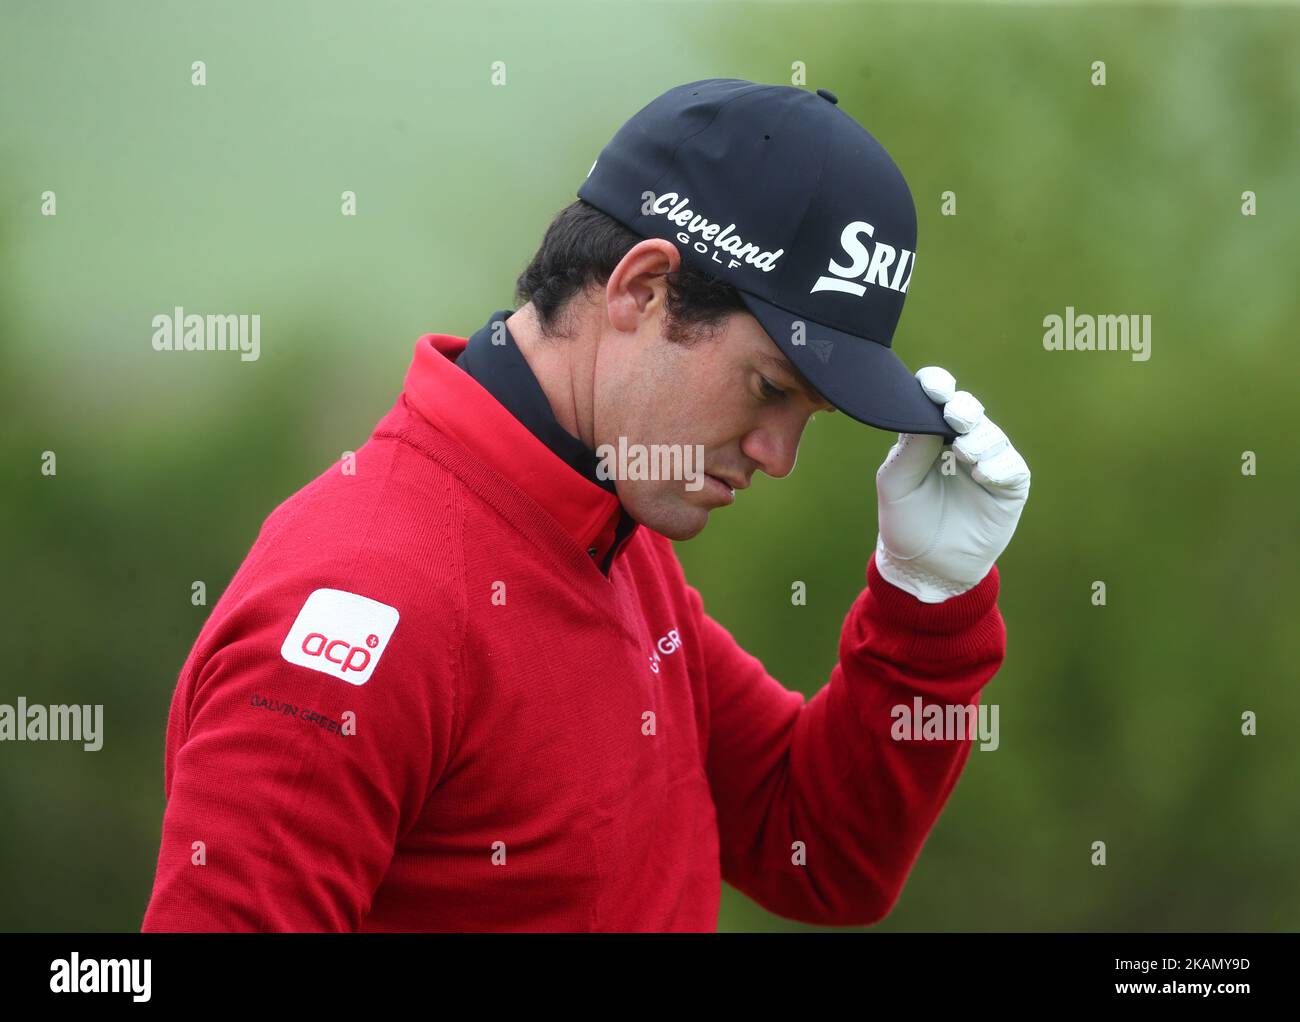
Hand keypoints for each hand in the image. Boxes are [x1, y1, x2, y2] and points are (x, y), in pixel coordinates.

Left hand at [874, 367, 1029, 602]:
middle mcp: (960, 442)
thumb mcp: (896, 484)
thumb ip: (911, 449)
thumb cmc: (905, 521)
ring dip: (980, 440)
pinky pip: (1011, 467)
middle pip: (969, 410)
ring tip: (964, 453)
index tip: (932, 385)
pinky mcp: (1009, 486)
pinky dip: (997, 467)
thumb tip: (928, 414)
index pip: (936, 399)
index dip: (937, 385)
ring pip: (992, 435)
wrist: (925, 566)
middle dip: (964, 408)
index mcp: (929, 435)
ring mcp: (987, 462)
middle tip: (954, 416)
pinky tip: (981, 474)